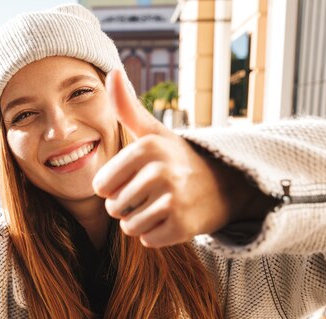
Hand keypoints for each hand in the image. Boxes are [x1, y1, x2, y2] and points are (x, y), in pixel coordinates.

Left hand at [92, 69, 265, 247]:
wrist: (224, 185)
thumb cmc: (177, 158)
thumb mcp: (153, 132)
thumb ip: (127, 108)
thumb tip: (112, 71)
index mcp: (146, 147)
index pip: (102, 186)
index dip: (114, 187)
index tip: (136, 177)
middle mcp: (160, 172)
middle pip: (114, 208)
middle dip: (128, 205)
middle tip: (153, 193)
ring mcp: (174, 201)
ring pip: (129, 226)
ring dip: (140, 221)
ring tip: (162, 205)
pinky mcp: (183, 228)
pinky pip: (147, 240)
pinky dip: (156, 234)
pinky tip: (173, 218)